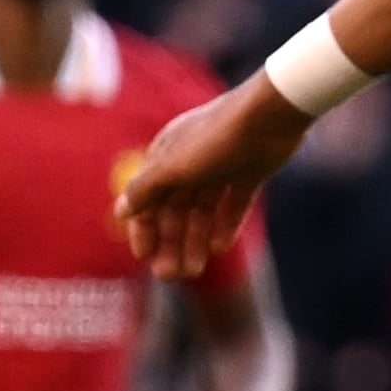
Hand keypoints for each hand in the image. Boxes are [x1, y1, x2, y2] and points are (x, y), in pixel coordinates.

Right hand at [116, 80, 311, 279]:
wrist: (270, 115)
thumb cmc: (215, 138)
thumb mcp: (173, 167)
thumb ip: (145, 189)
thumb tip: (120, 211)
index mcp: (166, 155)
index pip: (147, 198)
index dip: (144, 228)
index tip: (144, 256)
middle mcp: (190, 161)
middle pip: (175, 210)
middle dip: (171, 243)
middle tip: (171, 275)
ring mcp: (221, 166)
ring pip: (202, 211)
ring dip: (195, 241)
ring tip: (194, 270)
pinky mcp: (248, 172)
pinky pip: (233, 204)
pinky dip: (226, 225)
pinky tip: (221, 248)